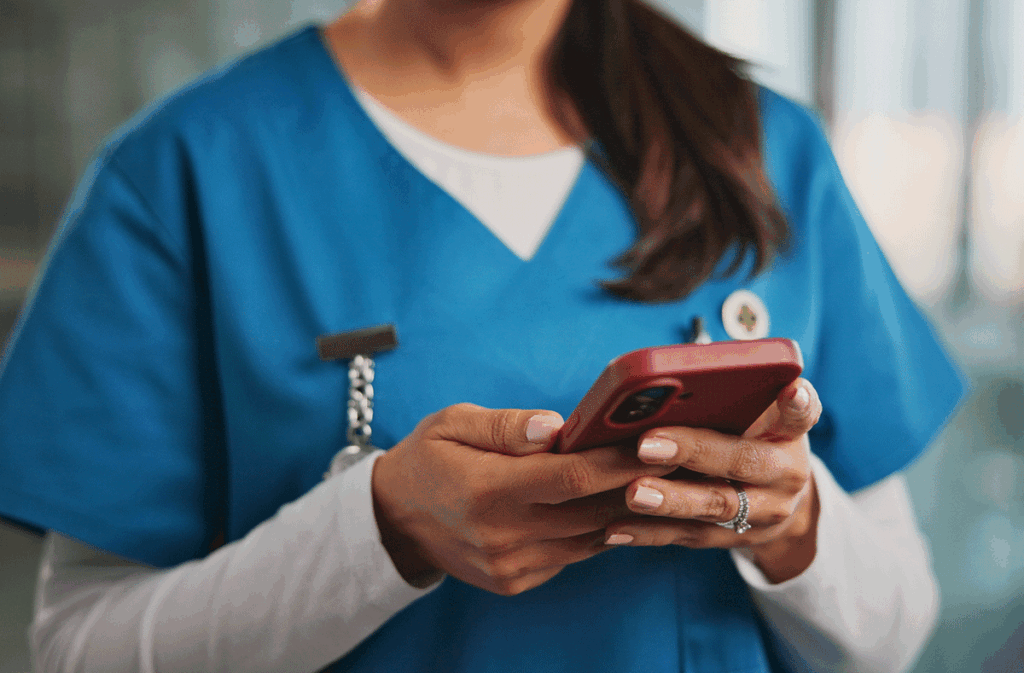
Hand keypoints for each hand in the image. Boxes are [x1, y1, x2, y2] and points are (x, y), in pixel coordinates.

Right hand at [371, 403, 675, 594]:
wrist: (392, 520)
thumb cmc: (427, 460)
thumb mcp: (451, 424)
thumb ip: (505, 426)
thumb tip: (557, 426)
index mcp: (486, 492)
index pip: (571, 477)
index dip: (620, 461)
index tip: (658, 440)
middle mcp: (502, 536)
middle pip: (593, 513)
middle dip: (641, 484)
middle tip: (680, 458)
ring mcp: (511, 566)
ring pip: (590, 538)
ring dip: (628, 511)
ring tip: (663, 481)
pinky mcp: (516, 580)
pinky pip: (573, 554)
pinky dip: (597, 529)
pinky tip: (616, 505)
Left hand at [603, 379, 822, 582]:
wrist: (776, 500)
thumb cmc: (748, 436)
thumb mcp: (756, 414)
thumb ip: (729, 396)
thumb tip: (663, 379)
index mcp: (790, 431)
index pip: (802, 413)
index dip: (798, 402)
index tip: (791, 390)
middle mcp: (785, 472)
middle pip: (744, 461)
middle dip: (693, 451)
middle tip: (647, 444)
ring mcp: (763, 511)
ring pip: (716, 506)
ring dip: (671, 501)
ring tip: (633, 493)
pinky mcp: (734, 538)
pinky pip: (689, 536)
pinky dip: (651, 533)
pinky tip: (616, 529)